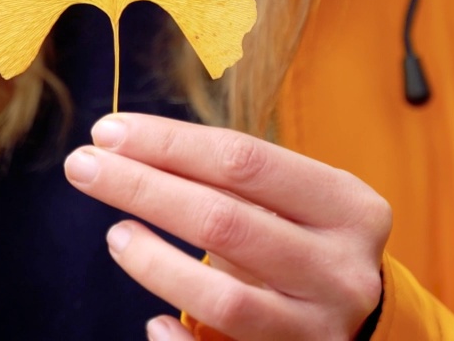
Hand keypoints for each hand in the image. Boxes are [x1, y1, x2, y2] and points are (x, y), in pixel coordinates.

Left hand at [64, 114, 391, 340]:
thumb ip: (232, 178)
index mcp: (349, 208)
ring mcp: (320, 330)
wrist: (370, 326)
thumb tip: (125, 145)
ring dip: (156, 263)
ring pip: (223, 300)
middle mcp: (342, 270)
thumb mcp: (298, 202)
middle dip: (143, 188)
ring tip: (116, 235)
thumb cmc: (311, 244)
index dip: (169, 143)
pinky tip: (154, 321)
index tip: (108, 132)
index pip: (244, 161)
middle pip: (224, 221)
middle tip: (84, 166)